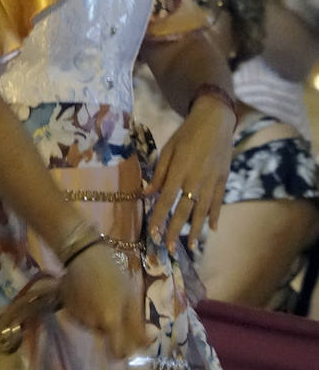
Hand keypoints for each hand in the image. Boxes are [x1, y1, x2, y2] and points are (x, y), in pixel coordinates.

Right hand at [60, 243, 149, 358]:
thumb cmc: (112, 273)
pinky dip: (87, 311)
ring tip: (101, 297)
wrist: (82, 255)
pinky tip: (89, 295)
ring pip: (93, 327)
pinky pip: (82, 318)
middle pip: (106, 336)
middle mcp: (92, 325)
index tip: (130, 342)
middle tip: (115, 306)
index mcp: (110, 321)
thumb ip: (137, 323)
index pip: (118, 352)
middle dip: (112, 327)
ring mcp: (78, 318)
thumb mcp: (129, 296)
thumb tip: (147, 345)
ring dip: (99, 318)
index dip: (125, 350)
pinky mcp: (68, 311)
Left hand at [147, 97, 233, 251]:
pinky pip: (218, 202)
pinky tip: (212, 229)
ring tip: (190, 245)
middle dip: (175, 230)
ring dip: (195, 229)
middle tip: (170, 248)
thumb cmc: (187, 133)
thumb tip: (147, 192)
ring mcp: (211, 182)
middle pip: (184, 210)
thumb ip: (159, 172)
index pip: (166, 200)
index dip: (159, 217)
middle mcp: (195, 180)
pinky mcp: (223, 180)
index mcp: (178, 171)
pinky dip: (215, 216)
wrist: (215, 121)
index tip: (153, 233)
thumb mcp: (168, 149)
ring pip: (202, 211)